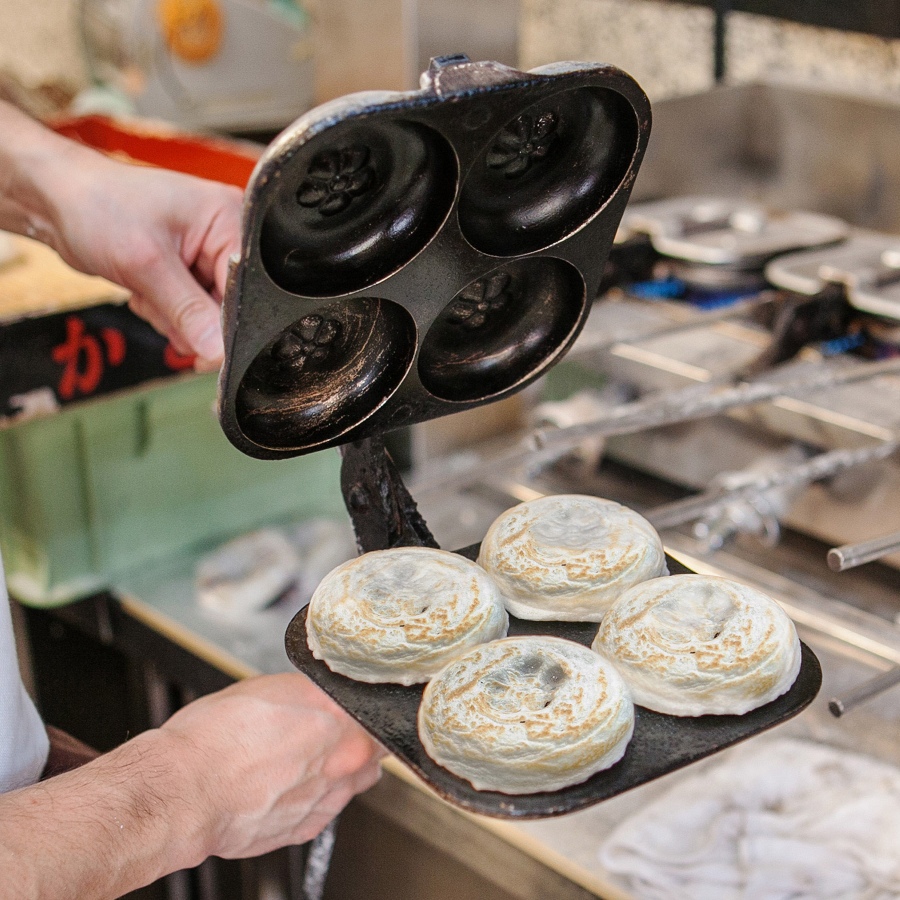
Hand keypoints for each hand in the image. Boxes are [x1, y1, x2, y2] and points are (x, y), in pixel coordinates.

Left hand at [43, 151, 241, 369]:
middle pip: (229, 304)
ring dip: (172, 316)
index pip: (248, 287)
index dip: (227, 322)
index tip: (204, 346)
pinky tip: (143, 292)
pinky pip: (188, 311)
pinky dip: (163, 312)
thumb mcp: (146, 263)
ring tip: (144, 291)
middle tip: (157, 304)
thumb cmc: (97, 206)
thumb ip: (187, 311)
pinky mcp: (185, 270)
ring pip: (206, 314)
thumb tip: (217, 350)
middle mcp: (223, 235)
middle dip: (190, 317)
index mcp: (229, 218)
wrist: (56, 200)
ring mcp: (204, 254)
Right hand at [161, 673, 383, 861]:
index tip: (356, 709)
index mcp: (340, 718)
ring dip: (336, 769)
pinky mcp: (308, 828)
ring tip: (298, 760)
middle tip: (324, 732)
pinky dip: (312, 796)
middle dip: (355, 739)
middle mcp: (343, 761)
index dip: (366, 709)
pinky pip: (325, 807)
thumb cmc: (215, 738)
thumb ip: (310, 694)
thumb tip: (321, 696)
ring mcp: (328, 797)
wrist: (184, 792)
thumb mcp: (269, 687)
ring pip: (352, 780)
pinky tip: (284, 784)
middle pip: (373, 748)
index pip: (379, 712)